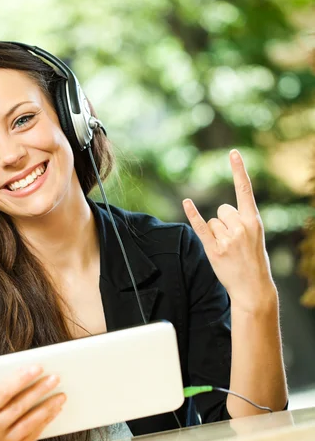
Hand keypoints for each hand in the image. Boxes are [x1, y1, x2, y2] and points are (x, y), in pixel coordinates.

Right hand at [0, 357, 65, 440]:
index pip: (2, 392)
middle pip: (18, 407)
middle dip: (39, 391)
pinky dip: (43, 424)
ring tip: (61, 395)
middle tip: (55, 378)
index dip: (20, 379)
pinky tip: (53, 412)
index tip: (37, 367)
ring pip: (27, 424)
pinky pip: (30, 438)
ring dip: (46, 408)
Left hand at [182, 149, 274, 312]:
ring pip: (211, 221)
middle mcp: (241, 226)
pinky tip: (186, 202)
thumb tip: (220, 213)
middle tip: (233, 242)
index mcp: (253, 221)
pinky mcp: (214, 249)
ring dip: (215, 233)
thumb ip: (242, 221)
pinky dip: (192, 214)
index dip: (238, 170)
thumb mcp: (255, 237)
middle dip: (223, 222)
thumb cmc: (253, 261)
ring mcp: (228, 238)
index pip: (245, 190)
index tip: (233, 153)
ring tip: (227, 250)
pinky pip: (200, 227)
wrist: (253, 287)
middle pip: (221, 210)